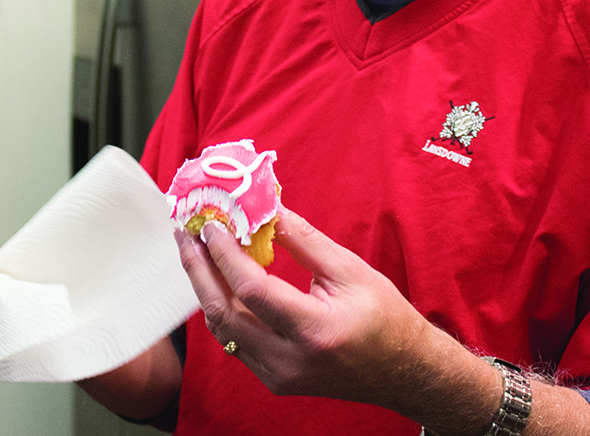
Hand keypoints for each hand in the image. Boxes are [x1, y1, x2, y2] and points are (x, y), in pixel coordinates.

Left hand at [181, 203, 466, 410]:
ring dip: (206, 289)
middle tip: (185, 234)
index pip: (251, 289)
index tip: (210, 225)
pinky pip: (236, 342)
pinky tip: (220, 280)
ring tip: (196, 251)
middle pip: (224, 313)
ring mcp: (279, 375)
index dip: (224, 254)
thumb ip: (303, 240)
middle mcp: (290, 360)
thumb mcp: (349, 270)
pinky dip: (224, 308)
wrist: (403, 372)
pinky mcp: (274, 380)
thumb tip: (266, 209)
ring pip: (223, 331)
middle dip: (198, 270)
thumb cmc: (385, 318)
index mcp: (314, 330)